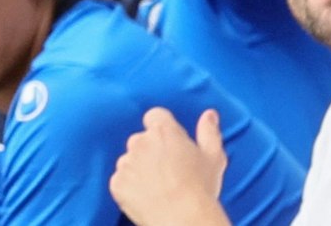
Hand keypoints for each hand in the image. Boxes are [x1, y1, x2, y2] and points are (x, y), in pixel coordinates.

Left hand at [109, 108, 228, 225]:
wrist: (184, 219)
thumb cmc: (201, 190)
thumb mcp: (213, 158)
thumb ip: (209, 132)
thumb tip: (209, 115)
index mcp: (163, 131)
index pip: (155, 116)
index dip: (162, 129)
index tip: (170, 143)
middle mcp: (140, 142)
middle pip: (141, 140)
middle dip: (151, 152)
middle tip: (168, 172)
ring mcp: (126, 162)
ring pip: (129, 161)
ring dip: (139, 170)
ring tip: (158, 188)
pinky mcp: (116, 183)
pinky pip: (121, 181)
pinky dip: (130, 188)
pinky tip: (146, 197)